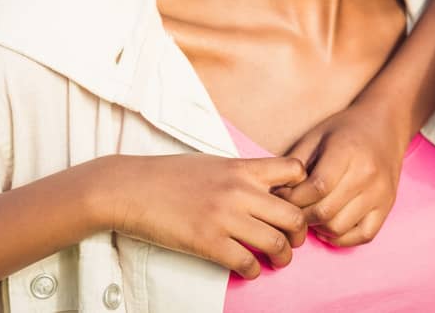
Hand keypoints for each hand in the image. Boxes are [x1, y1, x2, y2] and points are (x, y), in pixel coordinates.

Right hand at [102, 153, 307, 277]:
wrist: (130, 188)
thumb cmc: (170, 175)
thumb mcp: (213, 163)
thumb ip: (242, 174)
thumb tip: (267, 190)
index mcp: (242, 168)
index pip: (295, 171)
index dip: (303, 190)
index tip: (295, 204)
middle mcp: (239, 191)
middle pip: (294, 215)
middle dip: (300, 234)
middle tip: (292, 241)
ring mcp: (224, 217)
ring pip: (276, 243)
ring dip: (282, 257)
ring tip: (277, 260)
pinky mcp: (208, 242)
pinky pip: (246, 263)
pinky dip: (253, 271)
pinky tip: (248, 269)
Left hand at [278, 104, 410, 246]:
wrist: (385, 125)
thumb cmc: (344, 130)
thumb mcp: (315, 136)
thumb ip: (294, 165)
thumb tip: (274, 194)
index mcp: (347, 152)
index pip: (316, 188)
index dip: (293, 198)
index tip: (282, 195)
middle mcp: (367, 174)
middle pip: (325, 211)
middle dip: (301, 215)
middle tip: (293, 209)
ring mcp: (380, 193)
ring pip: (340, 227)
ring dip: (319, 227)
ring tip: (311, 215)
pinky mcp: (387, 206)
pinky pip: (363, 236)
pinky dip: (342, 237)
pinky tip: (330, 225)